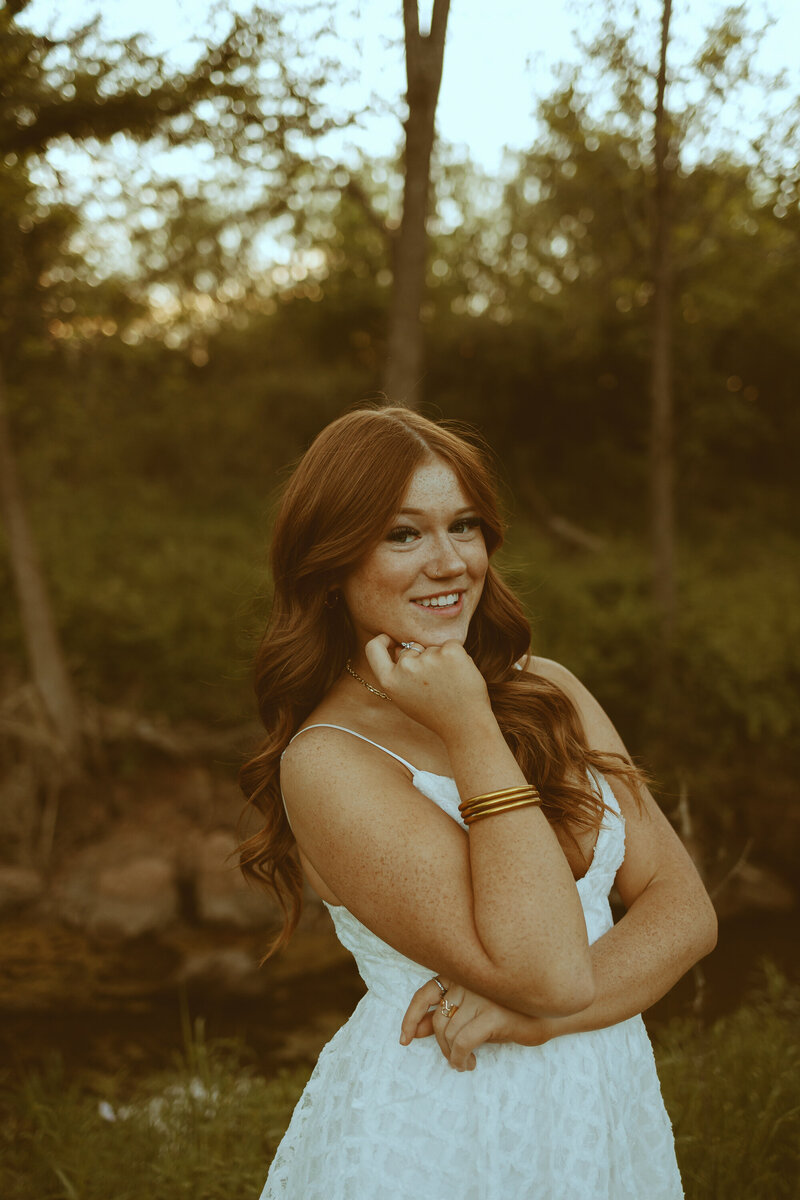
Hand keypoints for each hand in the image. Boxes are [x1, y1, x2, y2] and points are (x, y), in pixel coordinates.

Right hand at [365, 636, 490, 740]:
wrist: (465, 725)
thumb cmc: (435, 713)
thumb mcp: (405, 698)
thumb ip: (397, 675)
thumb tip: (399, 647)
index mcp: (390, 681)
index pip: (373, 648)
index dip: (382, 641)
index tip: (391, 640)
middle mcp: (406, 667)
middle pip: (412, 648)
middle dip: (423, 658)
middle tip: (436, 683)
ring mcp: (428, 657)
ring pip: (433, 648)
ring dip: (441, 659)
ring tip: (449, 683)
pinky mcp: (450, 651)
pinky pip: (451, 645)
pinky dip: (456, 656)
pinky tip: (459, 675)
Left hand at [399, 977, 554, 1070]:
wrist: (550, 1013)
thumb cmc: (511, 1012)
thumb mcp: (475, 1012)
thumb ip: (446, 1017)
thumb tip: (413, 1032)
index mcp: (461, 974)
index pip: (424, 993)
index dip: (410, 1017)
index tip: (404, 1039)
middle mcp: (468, 981)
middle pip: (438, 1020)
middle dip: (441, 1046)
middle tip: (455, 1059)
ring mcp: (480, 996)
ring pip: (448, 1034)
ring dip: (452, 1056)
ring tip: (464, 1063)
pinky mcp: (493, 1014)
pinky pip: (462, 1042)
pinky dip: (460, 1058)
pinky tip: (470, 1063)